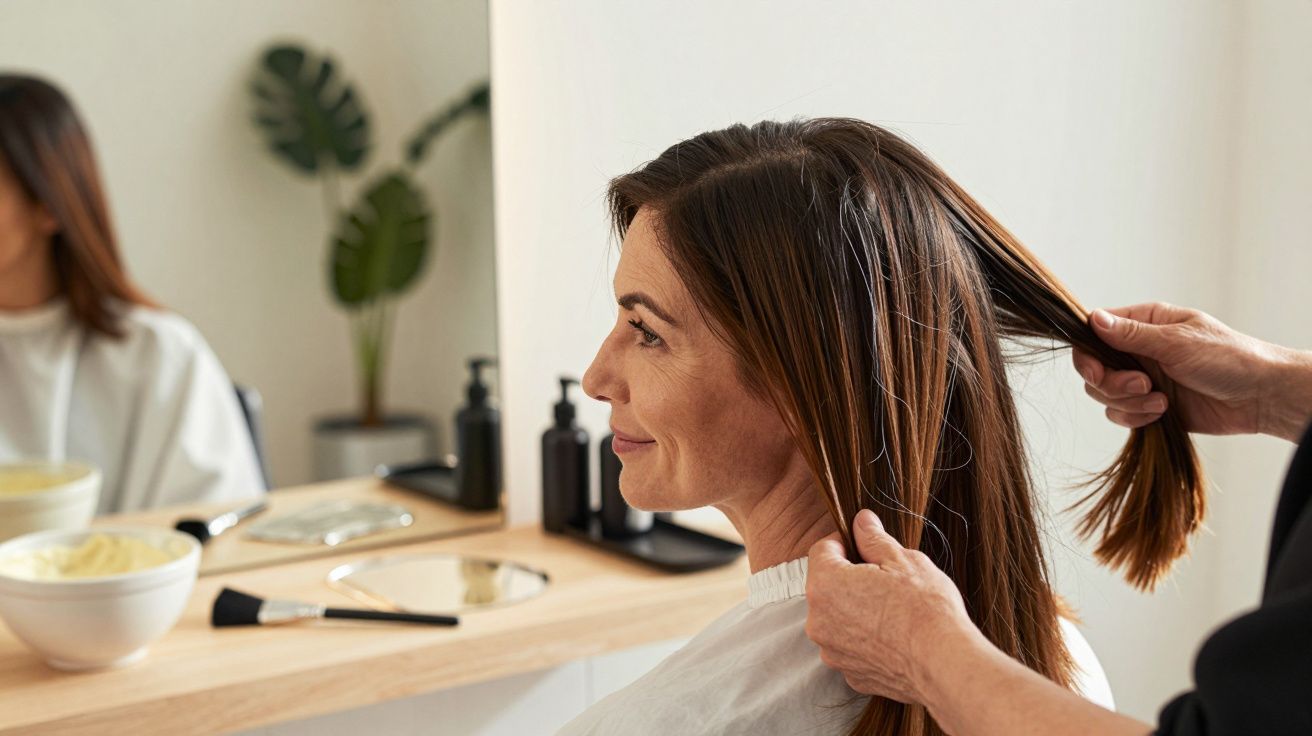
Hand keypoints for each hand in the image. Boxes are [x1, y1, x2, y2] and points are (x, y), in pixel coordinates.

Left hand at [805, 509, 978, 703]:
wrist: (944, 664)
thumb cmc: (924, 609)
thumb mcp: (902, 560)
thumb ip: (873, 539)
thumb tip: (861, 521)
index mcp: (825, 585)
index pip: (822, 550)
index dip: (845, 542)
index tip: (865, 545)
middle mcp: (818, 621)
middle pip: (828, 586)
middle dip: (851, 578)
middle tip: (886, 578)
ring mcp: (833, 651)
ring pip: (839, 618)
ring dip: (857, 609)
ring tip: (893, 609)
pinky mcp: (851, 674)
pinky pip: (852, 646)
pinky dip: (867, 638)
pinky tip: (894, 636)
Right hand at [1074, 303, 1311, 441]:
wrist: (1258, 397)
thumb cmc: (1228, 358)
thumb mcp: (1177, 342)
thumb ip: (1132, 335)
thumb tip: (1094, 319)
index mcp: (1144, 324)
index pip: (1094, 333)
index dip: (1087, 355)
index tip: (1097, 372)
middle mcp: (1137, 350)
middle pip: (1094, 368)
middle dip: (1112, 383)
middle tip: (1143, 385)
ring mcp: (1142, 379)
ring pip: (1105, 394)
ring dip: (1128, 402)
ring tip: (1161, 401)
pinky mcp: (1148, 406)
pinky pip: (1121, 415)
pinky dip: (1136, 417)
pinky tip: (1162, 412)